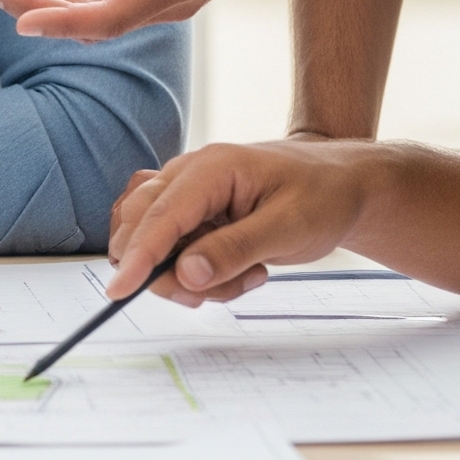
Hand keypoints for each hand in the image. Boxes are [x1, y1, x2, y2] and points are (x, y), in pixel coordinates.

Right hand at [106, 141, 371, 305]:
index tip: (119, 291)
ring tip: (247, 274)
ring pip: (157, 245)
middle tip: (219, 291)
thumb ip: (235, 249)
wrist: (340, 185)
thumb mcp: (288, 227)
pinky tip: (237, 270)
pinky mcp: (192, 214)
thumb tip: (185, 274)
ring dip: (192, 276)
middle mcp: (188, 175)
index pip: (160, 215)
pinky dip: (196, 272)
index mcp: (210, 168)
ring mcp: (187, 194)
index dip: (137, 255)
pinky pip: (174, 250)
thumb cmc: (320, 196)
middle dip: (169, 272)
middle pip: (143, 227)